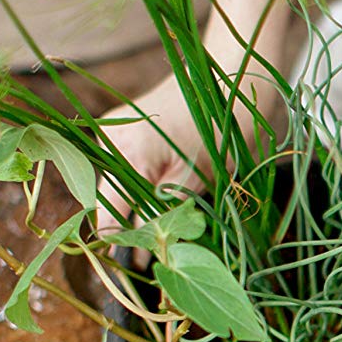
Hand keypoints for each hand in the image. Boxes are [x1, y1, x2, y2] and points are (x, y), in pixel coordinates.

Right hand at [96, 30, 282, 237]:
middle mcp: (110, 140)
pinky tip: (160, 196)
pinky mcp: (124, 129)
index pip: (108, 217)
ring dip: (136, 209)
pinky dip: (139, 188)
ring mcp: (114, 132)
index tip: (144, 267)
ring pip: (115, 189)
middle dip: (131, 230)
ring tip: (165, 222)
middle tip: (159, 254)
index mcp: (126, 152)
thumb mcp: (197, 180)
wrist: (233, 74)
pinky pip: (123, 169)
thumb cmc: (224, 124)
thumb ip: (163, 214)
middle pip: (108, 204)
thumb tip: (142, 252)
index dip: (125, 246)